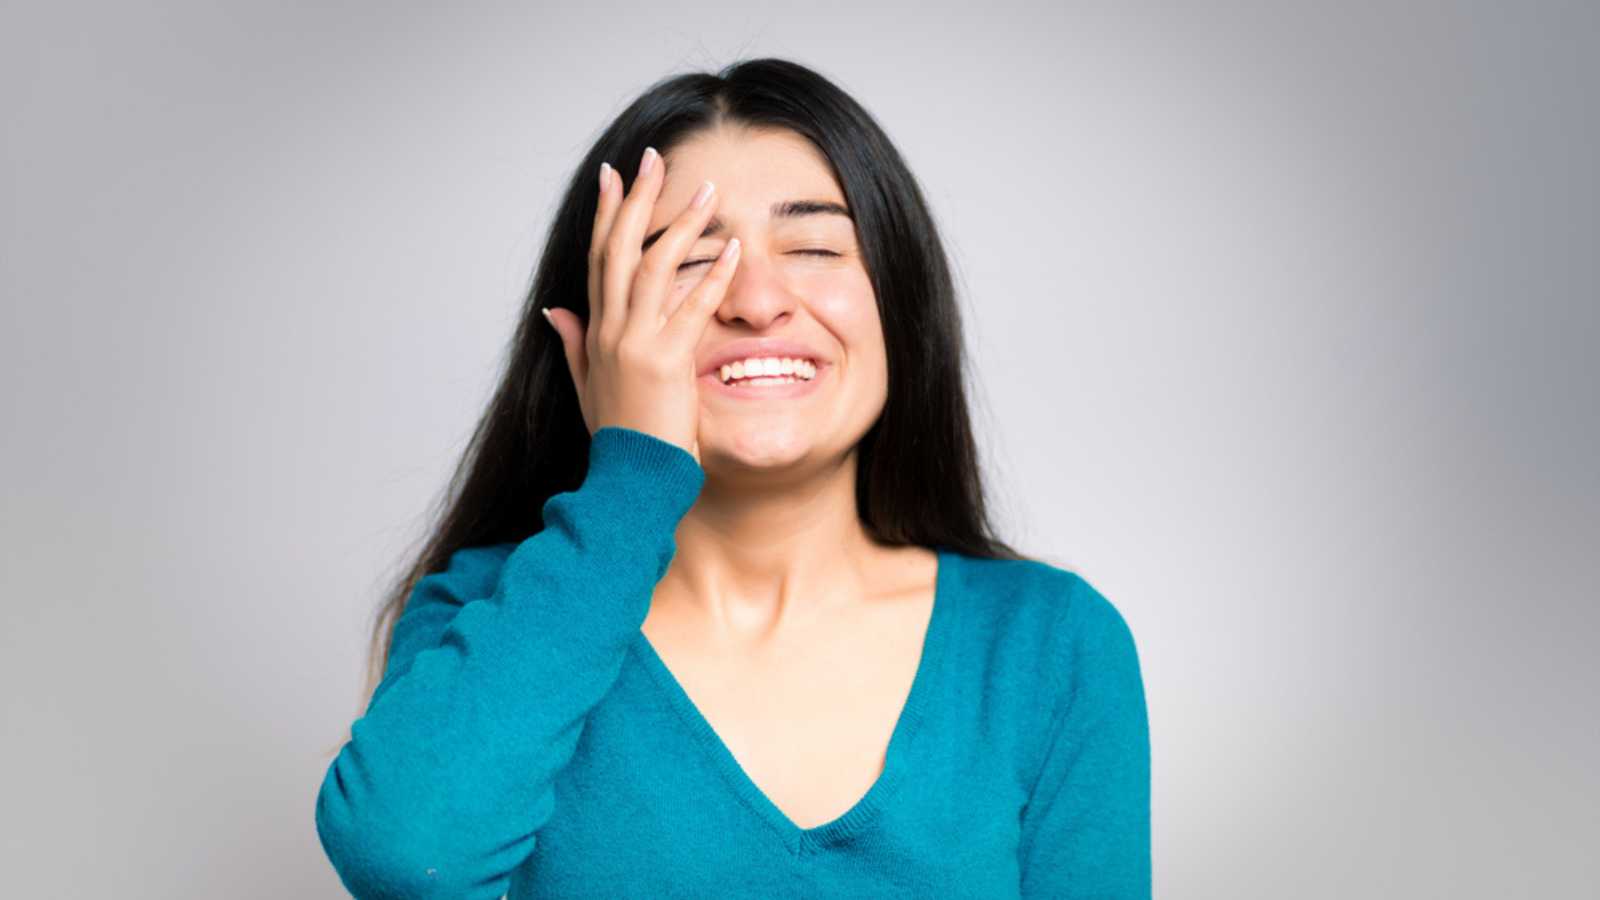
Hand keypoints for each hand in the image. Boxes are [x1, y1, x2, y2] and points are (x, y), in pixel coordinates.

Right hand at [543, 146, 741, 465]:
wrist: (628, 480)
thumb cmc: (618, 439)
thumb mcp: (587, 386)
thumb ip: (572, 344)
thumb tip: (555, 310)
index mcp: (595, 332)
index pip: (599, 258)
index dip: (607, 214)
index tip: (614, 175)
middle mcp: (610, 329)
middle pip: (621, 248)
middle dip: (637, 198)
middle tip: (653, 157)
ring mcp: (635, 343)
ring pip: (657, 266)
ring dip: (683, 224)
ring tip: (708, 192)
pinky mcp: (666, 361)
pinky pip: (692, 307)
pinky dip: (713, 275)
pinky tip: (733, 248)